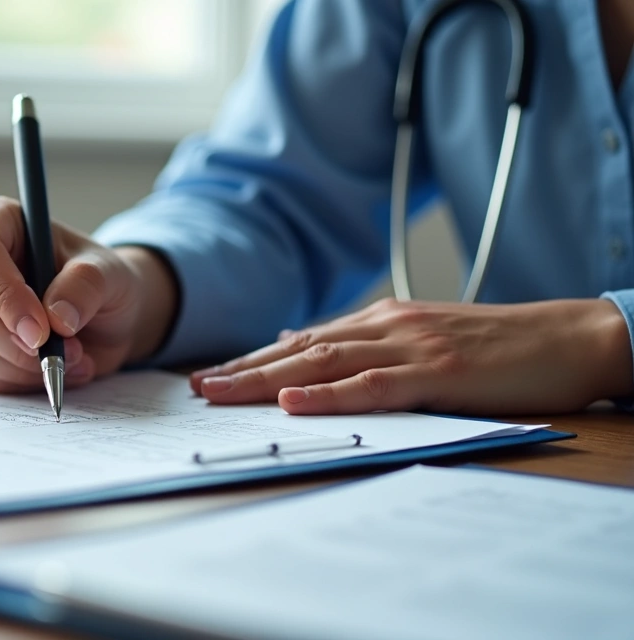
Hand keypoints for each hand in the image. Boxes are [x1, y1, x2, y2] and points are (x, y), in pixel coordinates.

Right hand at [0, 196, 174, 391]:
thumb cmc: (99, 281)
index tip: (40, 330)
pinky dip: (18, 379)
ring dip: (22, 365)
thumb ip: (86, 285)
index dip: (4, 292)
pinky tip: (49, 367)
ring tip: (70, 356)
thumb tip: (58, 315)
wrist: (102, 319)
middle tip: (66, 349)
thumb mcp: (109, 273)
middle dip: (15, 341)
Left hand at [190, 298, 632, 414]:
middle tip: (197, 387)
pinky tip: (294, 401)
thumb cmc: (498, 347)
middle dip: (244, 369)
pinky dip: (330, 395)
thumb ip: (370, 347)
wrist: (569, 337)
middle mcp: (386, 326)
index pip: (303, 340)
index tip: (212, 375)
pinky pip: (373, 386)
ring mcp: (410, 346)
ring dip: (266, 379)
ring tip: (221, 393)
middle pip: (299, 349)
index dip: (254, 358)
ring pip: (323, 362)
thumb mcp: (424, 341)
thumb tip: (307, 349)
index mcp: (382, 320)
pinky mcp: (438, 372)